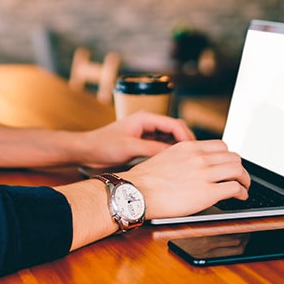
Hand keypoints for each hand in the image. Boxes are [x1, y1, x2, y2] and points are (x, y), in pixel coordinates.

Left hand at [78, 111, 195, 168]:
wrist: (87, 151)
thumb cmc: (103, 145)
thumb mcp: (130, 148)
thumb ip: (153, 149)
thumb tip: (175, 154)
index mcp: (146, 118)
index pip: (175, 124)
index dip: (187, 137)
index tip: (194, 152)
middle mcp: (148, 123)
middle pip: (176, 130)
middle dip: (186, 143)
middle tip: (195, 159)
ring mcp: (147, 133)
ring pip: (171, 139)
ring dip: (179, 149)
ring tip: (188, 163)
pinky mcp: (144, 143)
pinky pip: (163, 146)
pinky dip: (170, 153)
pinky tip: (175, 165)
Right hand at [121, 140, 249, 218]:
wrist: (137, 192)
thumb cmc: (145, 180)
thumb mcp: (165, 157)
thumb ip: (183, 157)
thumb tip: (191, 165)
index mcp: (188, 147)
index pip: (221, 146)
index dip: (228, 157)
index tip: (228, 165)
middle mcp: (199, 158)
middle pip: (233, 157)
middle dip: (239, 168)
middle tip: (239, 177)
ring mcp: (204, 174)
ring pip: (238, 170)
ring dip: (245, 180)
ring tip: (244, 187)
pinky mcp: (207, 193)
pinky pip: (234, 188)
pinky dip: (242, 192)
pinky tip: (240, 196)